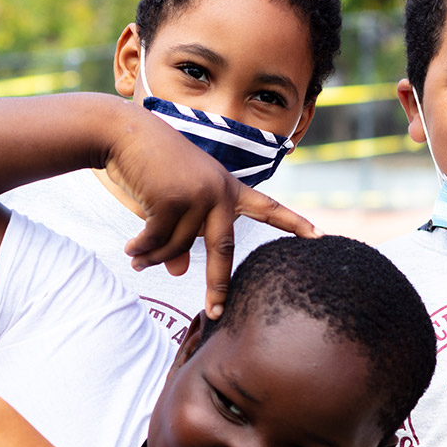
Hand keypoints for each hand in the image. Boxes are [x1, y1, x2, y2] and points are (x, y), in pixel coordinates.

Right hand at [103, 106, 318, 317]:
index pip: (267, 207)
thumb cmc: (151, 166)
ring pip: (178, 246)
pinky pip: (158, 240)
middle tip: (215, 313)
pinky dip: (142, 249)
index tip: (320, 236)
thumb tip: (176, 271)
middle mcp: (220, 191)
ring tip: (136, 260)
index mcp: (228, 188)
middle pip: (224, 249)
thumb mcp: (172, 201)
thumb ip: (180, 235)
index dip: (294, 223)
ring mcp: (199, 193)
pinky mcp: (174, 198)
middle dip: (218, 285)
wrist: (125, 132)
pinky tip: (130, 250)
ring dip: (153, 258)